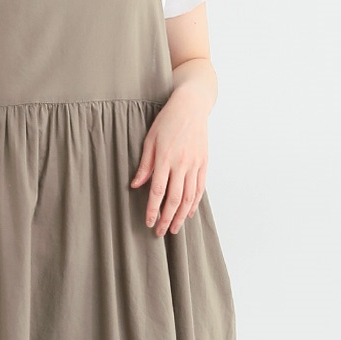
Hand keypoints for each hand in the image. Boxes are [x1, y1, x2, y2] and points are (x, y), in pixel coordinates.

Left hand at [130, 86, 209, 236]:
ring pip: (189, 197)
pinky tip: (188, 213)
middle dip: (166, 218)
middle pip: (174, 199)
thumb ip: (144, 165)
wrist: (191, 106)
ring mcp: (195, 164)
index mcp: (165, 158)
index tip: (148, 222)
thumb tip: (136, 185)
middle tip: (159, 232)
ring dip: (181, 216)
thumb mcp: (149, 140)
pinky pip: (200, 188)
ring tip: (173, 228)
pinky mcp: (204, 163)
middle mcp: (181, 163)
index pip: (158, 191)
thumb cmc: (167, 121)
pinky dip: (194, 203)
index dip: (153, 209)